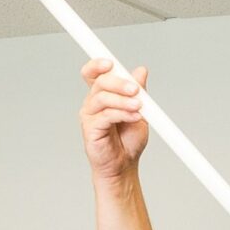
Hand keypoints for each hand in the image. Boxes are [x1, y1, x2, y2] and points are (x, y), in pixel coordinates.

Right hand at [80, 56, 148, 181]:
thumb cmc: (128, 141)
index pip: (93, 73)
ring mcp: (89, 115)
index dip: (97, 65)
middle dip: (119, 83)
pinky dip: (122, 114)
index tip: (110, 63)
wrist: (124, 166)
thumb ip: (138, 91)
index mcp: (102, 95)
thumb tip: (140, 71)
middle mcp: (92, 103)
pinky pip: (106, 115)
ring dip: (123, 100)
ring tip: (139, 107)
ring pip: (103, 98)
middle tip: (136, 90)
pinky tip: (135, 117)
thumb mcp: (139, 110)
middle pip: (100, 82)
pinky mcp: (90, 129)